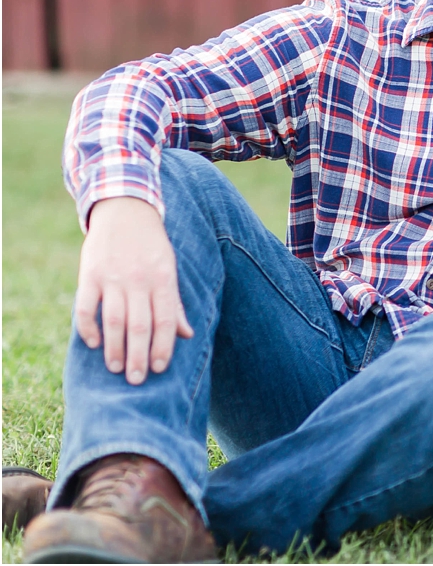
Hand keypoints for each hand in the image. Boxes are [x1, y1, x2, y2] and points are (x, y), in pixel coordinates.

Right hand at [75, 198, 193, 384]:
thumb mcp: (170, 269)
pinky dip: (87, 326)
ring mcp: (112, 277)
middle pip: (139, 325)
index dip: (164, 346)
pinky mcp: (90, 274)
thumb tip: (188, 334)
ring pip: (113, 319)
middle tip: (137, 380)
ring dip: (114, 348)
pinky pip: (85, 306)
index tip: (160, 369)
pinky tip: (93, 343)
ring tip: (116, 368)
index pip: (165, 320)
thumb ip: (174, 303)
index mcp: (163, 279)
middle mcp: (139, 280)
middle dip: (139, 355)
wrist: (125, 211)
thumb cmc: (152, 246)